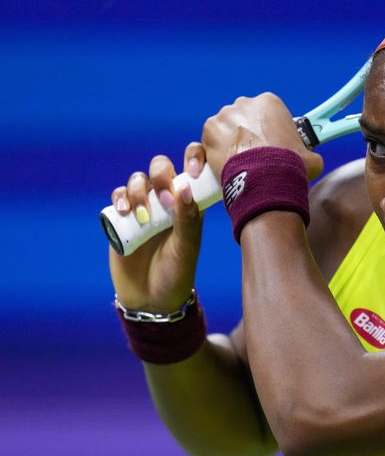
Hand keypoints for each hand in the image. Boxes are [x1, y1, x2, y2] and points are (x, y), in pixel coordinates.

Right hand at [108, 143, 204, 312]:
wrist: (150, 298)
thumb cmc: (177, 272)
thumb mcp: (187, 248)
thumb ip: (188, 219)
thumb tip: (184, 186)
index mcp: (191, 202)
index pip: (194, 166)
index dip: (194, 157)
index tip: (192, 171)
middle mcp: (168, 200)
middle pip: (161, 167)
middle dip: (161, 175)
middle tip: (164, 200)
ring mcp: (145, 207)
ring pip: (138, 179)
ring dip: (138, 190)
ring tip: (142, 216)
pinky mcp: (123, 217)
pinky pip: (119, 195)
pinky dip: (120, 198)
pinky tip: (124, 211)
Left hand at [201, 92, 323, 180]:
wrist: (267, 178)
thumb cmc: (291, 166)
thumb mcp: (310, 157)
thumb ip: (307, 153)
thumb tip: (311, 159)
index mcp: (270, 102)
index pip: (265, 114)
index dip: (267, 132)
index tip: (269, 147)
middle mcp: (245, 103)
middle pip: (243, 119)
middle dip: (246, 135)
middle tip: (253, 157)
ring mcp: (225, 116)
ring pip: (225, 130)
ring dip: (229, 144)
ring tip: (237, 166)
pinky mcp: (209, 131)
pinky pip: (209, 141)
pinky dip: (213, 153)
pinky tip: (221, 167)